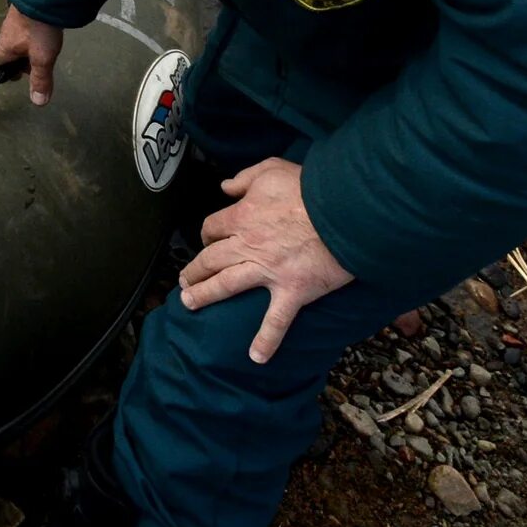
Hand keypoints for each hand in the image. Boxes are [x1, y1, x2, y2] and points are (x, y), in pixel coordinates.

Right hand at [0, 4, 65, 105]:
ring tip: (45, 45)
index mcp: (5, 46)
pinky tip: (46, 28)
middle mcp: (6, 31)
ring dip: (28, 42)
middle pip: (6, 48)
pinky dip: (33, 28)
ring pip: (17, 35)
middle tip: (38, 61)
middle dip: (20, 57)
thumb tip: (37, 103)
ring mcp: (14, 17)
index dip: (4, 69)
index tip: (20, 72)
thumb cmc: (39, 29)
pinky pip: (25, 22)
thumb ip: (40, 79)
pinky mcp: (25, 6)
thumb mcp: (43, 58)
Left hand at [178, 158, 353, 362]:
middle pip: (210, 260)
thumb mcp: (271, 169)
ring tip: (189, 304)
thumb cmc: (309, 187)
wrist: (343, 210)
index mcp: (241, 217)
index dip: (207, 234)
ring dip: (205, 296)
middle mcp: (247, 246)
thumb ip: (244, 178)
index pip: (212, 228)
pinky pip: (276, 320)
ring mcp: (268, 271)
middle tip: (184, 281)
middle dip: (194, 270)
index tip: (208, 239)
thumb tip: (225, 187)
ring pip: (226, 285)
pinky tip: (256, 357)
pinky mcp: (292, 291)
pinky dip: (266, 340)